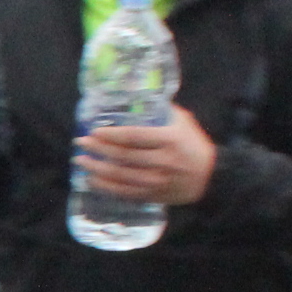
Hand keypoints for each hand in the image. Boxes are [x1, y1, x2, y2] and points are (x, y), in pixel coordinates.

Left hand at [77, 105, 216, 205]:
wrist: (211, 177)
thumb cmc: (193, 145)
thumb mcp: (183, 124)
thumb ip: (162, 111)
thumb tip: (136, 96)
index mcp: (170, 140)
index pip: (135, 136)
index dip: (112, 135)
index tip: (94, 131)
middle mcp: (164, 161)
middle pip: (124, 156)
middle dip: (98, 149)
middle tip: (81, 143)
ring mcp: (158, 181)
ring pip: (121, 176)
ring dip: (96, 169)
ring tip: (80, 161)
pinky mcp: (153, 195)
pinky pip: (125, 192)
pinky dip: (105, 187)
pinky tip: (91, 179)